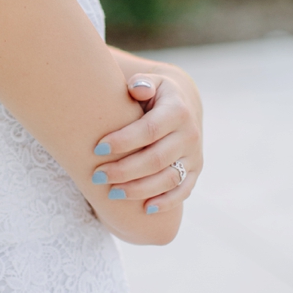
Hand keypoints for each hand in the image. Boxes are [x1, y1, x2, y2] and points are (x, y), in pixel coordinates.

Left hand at [92, 69, 203, 214]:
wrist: (183, 104)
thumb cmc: (154, 94)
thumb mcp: (151, 82)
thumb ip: (141, 84)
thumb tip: (136, 89)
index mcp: (178, 110)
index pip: (149, 130)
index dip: (123, 142)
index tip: (97, 149)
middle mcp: (189, 134)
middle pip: (157, 159)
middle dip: (125, 171)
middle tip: (97, 176)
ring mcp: (194, 155)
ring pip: (169, 179)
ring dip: (140, 189)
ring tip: (112, 193)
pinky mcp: (195, 171)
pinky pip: (183, 191)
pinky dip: (166, 203)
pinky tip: (144, 209)